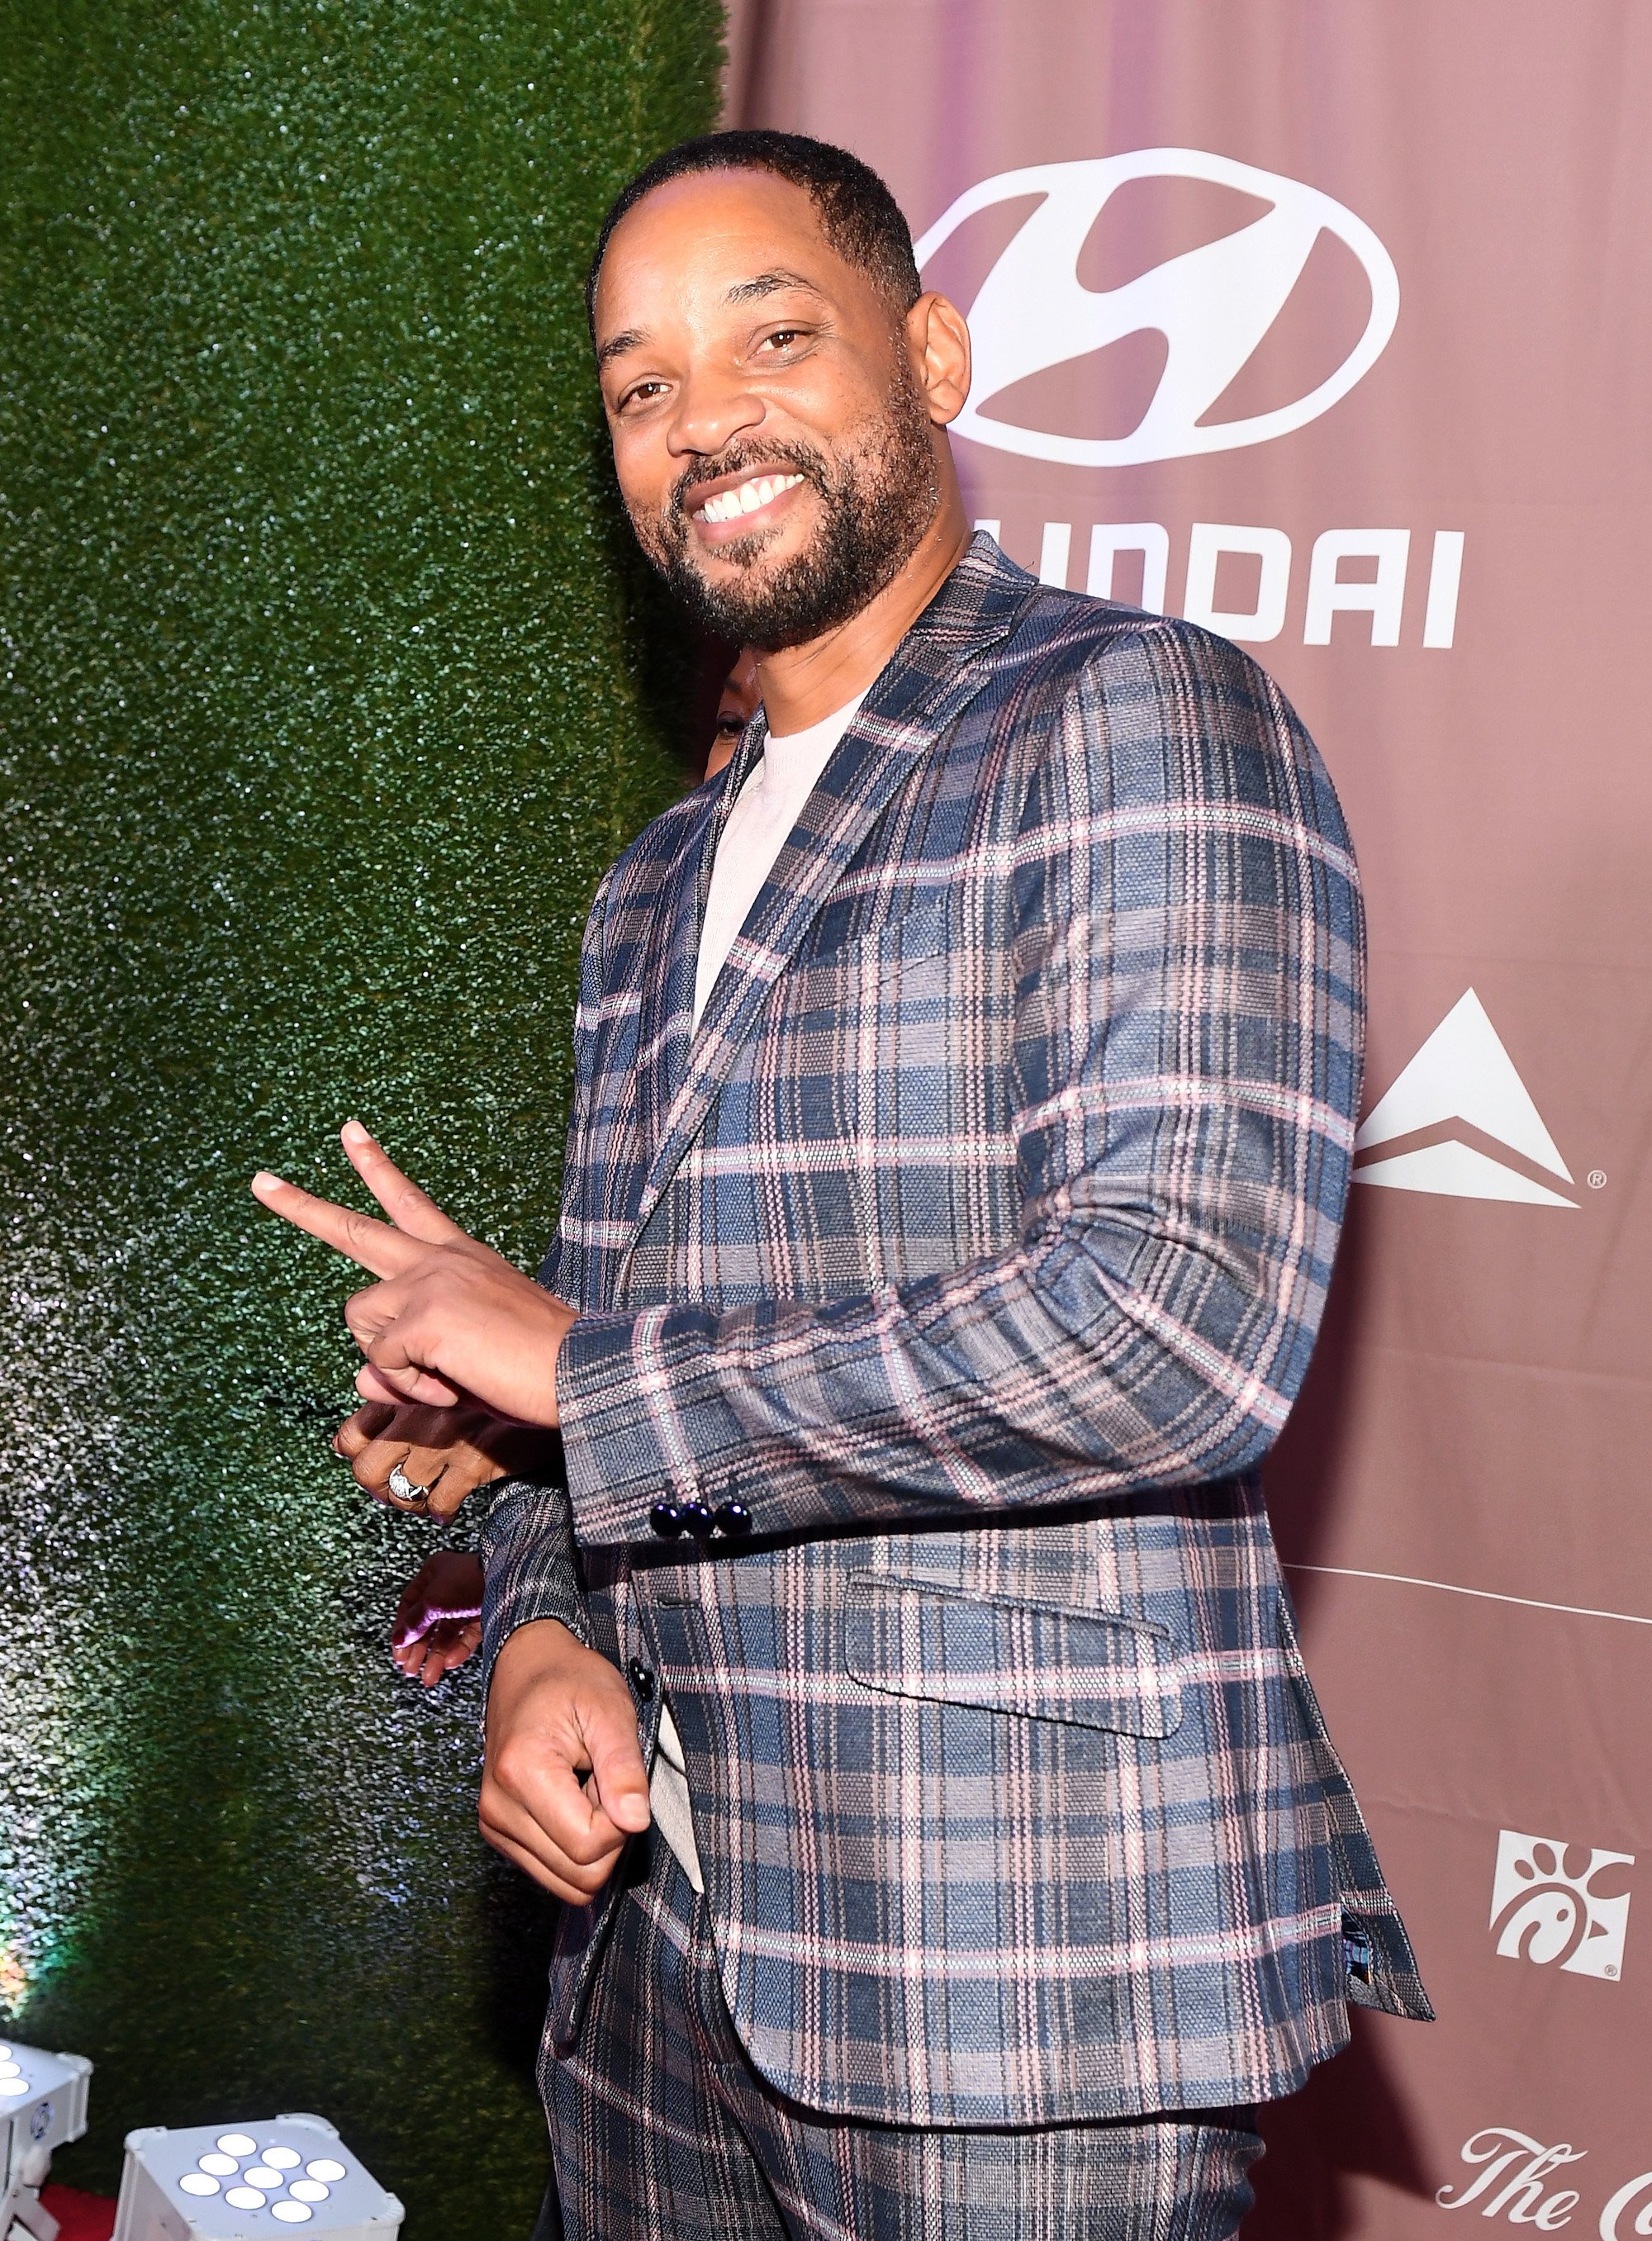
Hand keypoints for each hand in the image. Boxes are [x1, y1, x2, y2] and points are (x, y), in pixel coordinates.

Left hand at [250, 1121, 574, 1422]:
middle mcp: (438, 1260)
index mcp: (458, 1257)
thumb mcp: (461, 1360)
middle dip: (301, 1206)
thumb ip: (406, 1363)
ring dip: (389, 1364)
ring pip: (360, 1321)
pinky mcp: (422, 1317)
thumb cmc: (534, 1366)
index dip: (375, 1167)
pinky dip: (410, 1390)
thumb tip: (363, 1378)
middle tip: (260, 1183)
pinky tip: (451, 1389)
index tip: (349, 1133)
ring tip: (442, 1380)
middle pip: (354, 1229)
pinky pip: (381, 1364)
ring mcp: (428, 1282)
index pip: (409, 1202)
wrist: (578, 1370)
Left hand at [336, 1399, 554, 1521]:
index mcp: (407, 1394)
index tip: (373, 1461)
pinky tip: (450, 1508)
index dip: (356, 1455)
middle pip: (366, 1469)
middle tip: (396, 1490)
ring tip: (425, 1500)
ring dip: (411, 1503)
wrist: (551, 1385)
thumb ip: (409, 1399)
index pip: (352, 1434)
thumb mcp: (445, 1380)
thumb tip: (367, 1430)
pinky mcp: (472, 1463)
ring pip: (401, 1492)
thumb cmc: (497, 1384)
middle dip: (378, 1488)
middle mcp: (418, 1417)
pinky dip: (441, 1512)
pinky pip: (440, 1503)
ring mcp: (443, 1441)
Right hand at [392, 1551, 484, 1684]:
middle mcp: (450, 1586)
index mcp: (434, 1573)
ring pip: (448, 1633)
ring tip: (429, 1678)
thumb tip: (398, 1641)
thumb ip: (414, 1622)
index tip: (398, 1653)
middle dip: (419, 1649)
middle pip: (428, 1622)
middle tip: (410, 1671)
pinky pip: (468, 1636)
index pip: (410, 1605)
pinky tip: (449, 1663)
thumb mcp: (433, 1601)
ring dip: (436, 1656)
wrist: (511, 1580)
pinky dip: (458, 1650)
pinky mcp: (486, 1614)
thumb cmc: (469, 1581)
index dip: (402, 1630)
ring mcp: (468, 1601)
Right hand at [480, 1619, 651, 1902]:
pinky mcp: (499, 1833)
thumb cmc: (570, 1681)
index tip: (618, 1779)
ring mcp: (494, 1825)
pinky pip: (553, 1873)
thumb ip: (624, 1766)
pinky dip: (573, 1846)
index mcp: (521, 1772)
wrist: (527, 1668)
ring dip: (591, 1844)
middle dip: (608, 1836)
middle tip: (605, 1783)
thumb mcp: (610, 1708)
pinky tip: (573, 1801)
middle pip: (578, 1874)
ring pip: (566, 1883)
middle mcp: (497, 1808)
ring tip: (589, 1790)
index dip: (620, 1822)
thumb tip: (635, 1821)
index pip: (586, 1845)